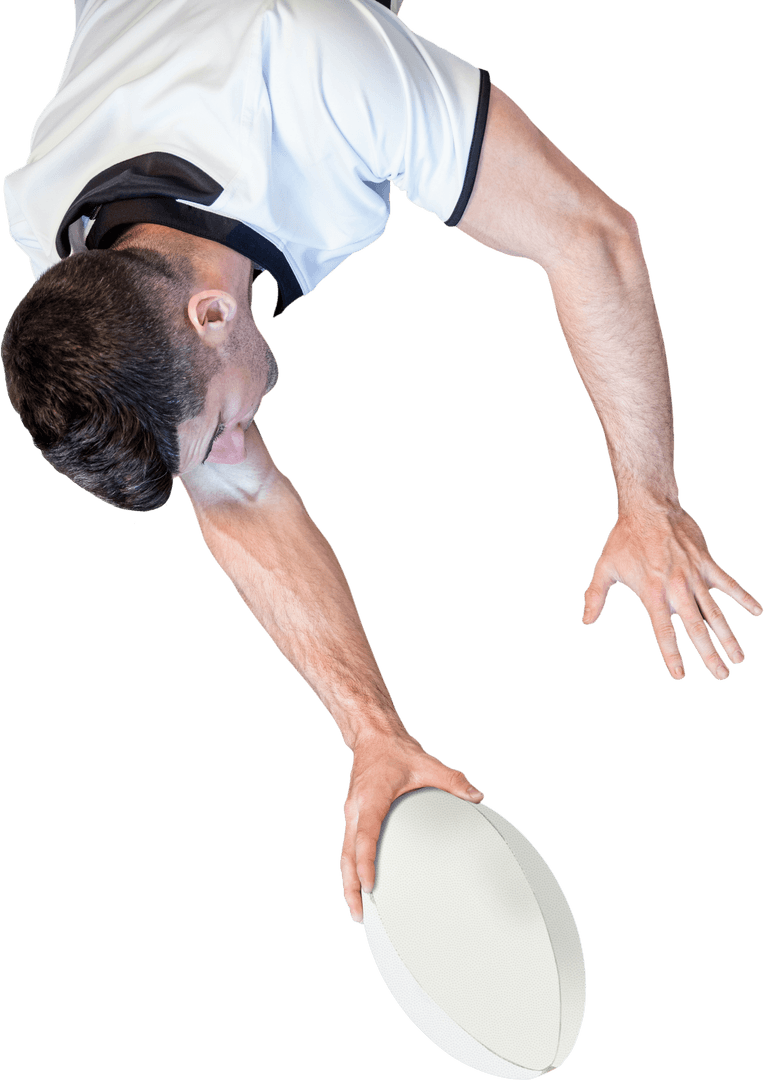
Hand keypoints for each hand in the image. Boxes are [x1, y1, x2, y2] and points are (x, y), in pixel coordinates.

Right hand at [340, 728, 483, 923]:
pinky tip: (360, 884)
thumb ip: (452, 780)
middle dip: (351, 886)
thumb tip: (477, 796)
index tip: (369, 886)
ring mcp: (352, 812)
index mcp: (372, 799)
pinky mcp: (354, 814)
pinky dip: (351, 867)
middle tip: (360, 915)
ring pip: (344, 854)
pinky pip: (348, 846)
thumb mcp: (427, 762)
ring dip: (349, 882)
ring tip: (358, 910)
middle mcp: (356, 809)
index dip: (366, 862)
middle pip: (347, 855)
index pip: (365, 836)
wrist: (373, 734)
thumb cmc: (396, 749)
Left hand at [582, 504, 761, 679]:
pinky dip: (744, 598)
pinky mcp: (707, 562)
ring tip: (738, 659)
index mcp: (652, 592)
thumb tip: (586, 621)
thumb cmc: (625, 537)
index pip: (663, 629)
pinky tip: (757, 612)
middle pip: (696, 627)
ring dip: (729, 636)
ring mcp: (694, 574)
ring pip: (715, 611)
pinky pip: (729, 583)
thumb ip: (595, 596)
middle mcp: (676, 586)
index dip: (672, 653)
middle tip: (721, 676)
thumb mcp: (605, 566)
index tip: (680, 675)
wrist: (650, 506)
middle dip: (709, 654)